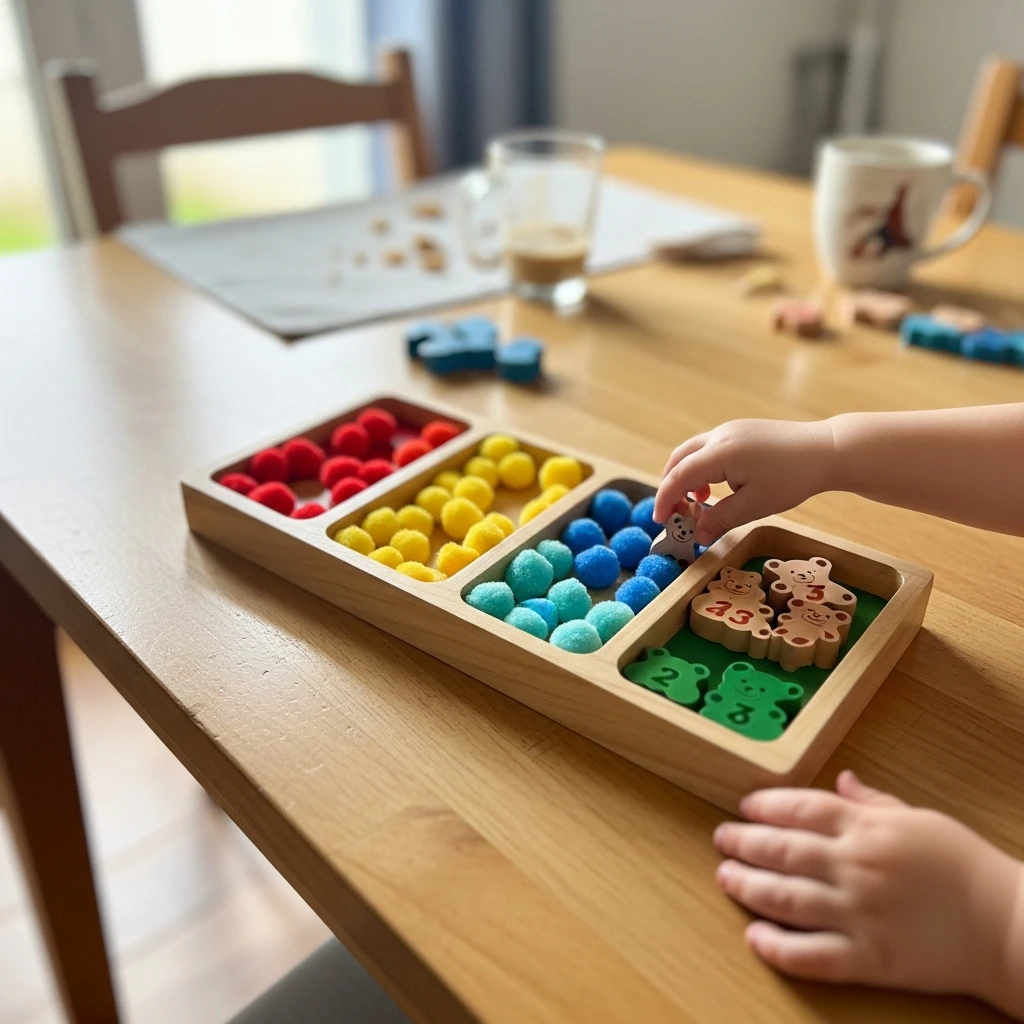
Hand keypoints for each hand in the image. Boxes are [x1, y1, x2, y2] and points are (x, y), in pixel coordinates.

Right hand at [654, 419, 835, 543]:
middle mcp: (719, 436)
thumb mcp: (754, 506)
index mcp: (719, 453)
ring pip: (693, 453)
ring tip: (699, 504)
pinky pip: (709, 449)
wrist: (827, 450)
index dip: (665, 500)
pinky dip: (702, 469)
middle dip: (671, 487)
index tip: (660, 521)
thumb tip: (696, 536)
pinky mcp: (741, 431)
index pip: (679, 476)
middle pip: (679, 459)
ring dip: (687, 478)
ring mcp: (730, 430)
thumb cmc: (792, 479)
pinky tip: (718, 488)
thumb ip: (720, 520)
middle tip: (674, 513)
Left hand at [713, 771, 1023, 1012]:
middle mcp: (855, 866)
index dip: (766, 806)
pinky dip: (777, 947)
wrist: (1009, 927)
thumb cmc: (965, 866)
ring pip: (786, 898)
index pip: (801, 808)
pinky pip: (812, 955)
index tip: (745, 807)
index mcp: (868, 828)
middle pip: (783, 850)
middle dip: (744, 843)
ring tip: (726, 878)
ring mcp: (859, 914)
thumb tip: (840, 777)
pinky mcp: (869, 959)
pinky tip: (755, 937)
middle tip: (722, 839)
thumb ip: (873, 801)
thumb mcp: (919, 818)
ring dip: (748, 886)